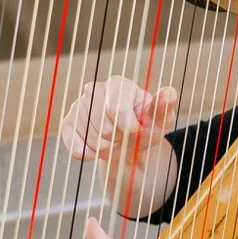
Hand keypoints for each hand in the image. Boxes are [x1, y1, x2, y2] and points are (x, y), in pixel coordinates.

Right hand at [59, 78, 179, 216]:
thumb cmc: (144, 126)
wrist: (127, 141)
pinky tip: (97, 152)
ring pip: (92, 139)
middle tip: (126, 139)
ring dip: (107, 150)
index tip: (136, 133)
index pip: (117, 109)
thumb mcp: (159, 120)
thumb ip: (163, 108)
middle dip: (119, 141)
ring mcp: (78, 105)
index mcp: (118, 84)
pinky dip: (89, 154)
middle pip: (105, 128)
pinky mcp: (68, 122)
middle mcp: (94, 90)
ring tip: (115, 143)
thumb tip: (169, 92)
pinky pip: (75, 145)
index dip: (128, 129)